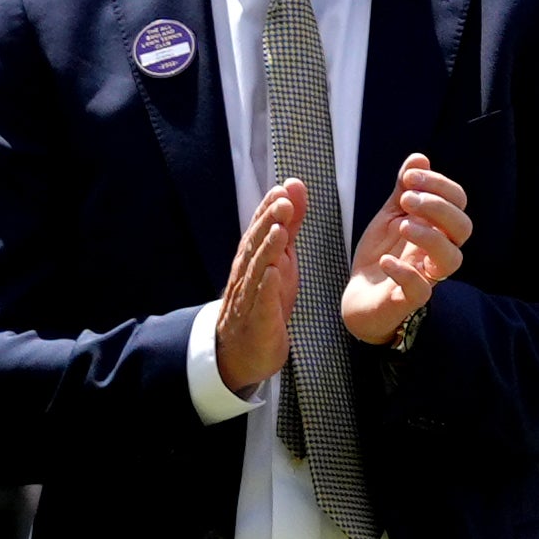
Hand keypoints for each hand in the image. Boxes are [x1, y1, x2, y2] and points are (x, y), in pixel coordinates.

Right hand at [211, 171, 311, 396]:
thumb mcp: (282, 258)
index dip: (269, 208)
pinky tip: (273, 273)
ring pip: (256, 270)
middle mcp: (248, 274)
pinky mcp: (258, 321)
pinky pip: (261, 303)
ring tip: (279, 230)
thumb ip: (289, 225)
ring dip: (267, 249)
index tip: (283, 187)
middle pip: (256, 245)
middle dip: (268, 222)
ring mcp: (250, 297)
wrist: (245, 350)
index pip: (259, 229)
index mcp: (255, 258)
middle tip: (282, 201)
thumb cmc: (266, 299)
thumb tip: (293, 188)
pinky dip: (266, 287)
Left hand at [338, 157, 468, 348]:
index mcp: (438, 228)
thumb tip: (419, 158)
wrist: (361, 297)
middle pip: (463, 228)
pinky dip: (404, 272)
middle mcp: (439, 251)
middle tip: (407, 198)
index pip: (458, 203)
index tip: (410, 178)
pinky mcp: (410, 300)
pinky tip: (385, 260)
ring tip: (402, 224)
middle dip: (438, 207)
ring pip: (452, 258)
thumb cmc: (382, 254)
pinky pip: (420, 290)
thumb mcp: (390, 217)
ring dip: (429, 236)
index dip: (440, 186)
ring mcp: (428, 277)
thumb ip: (404, 190)